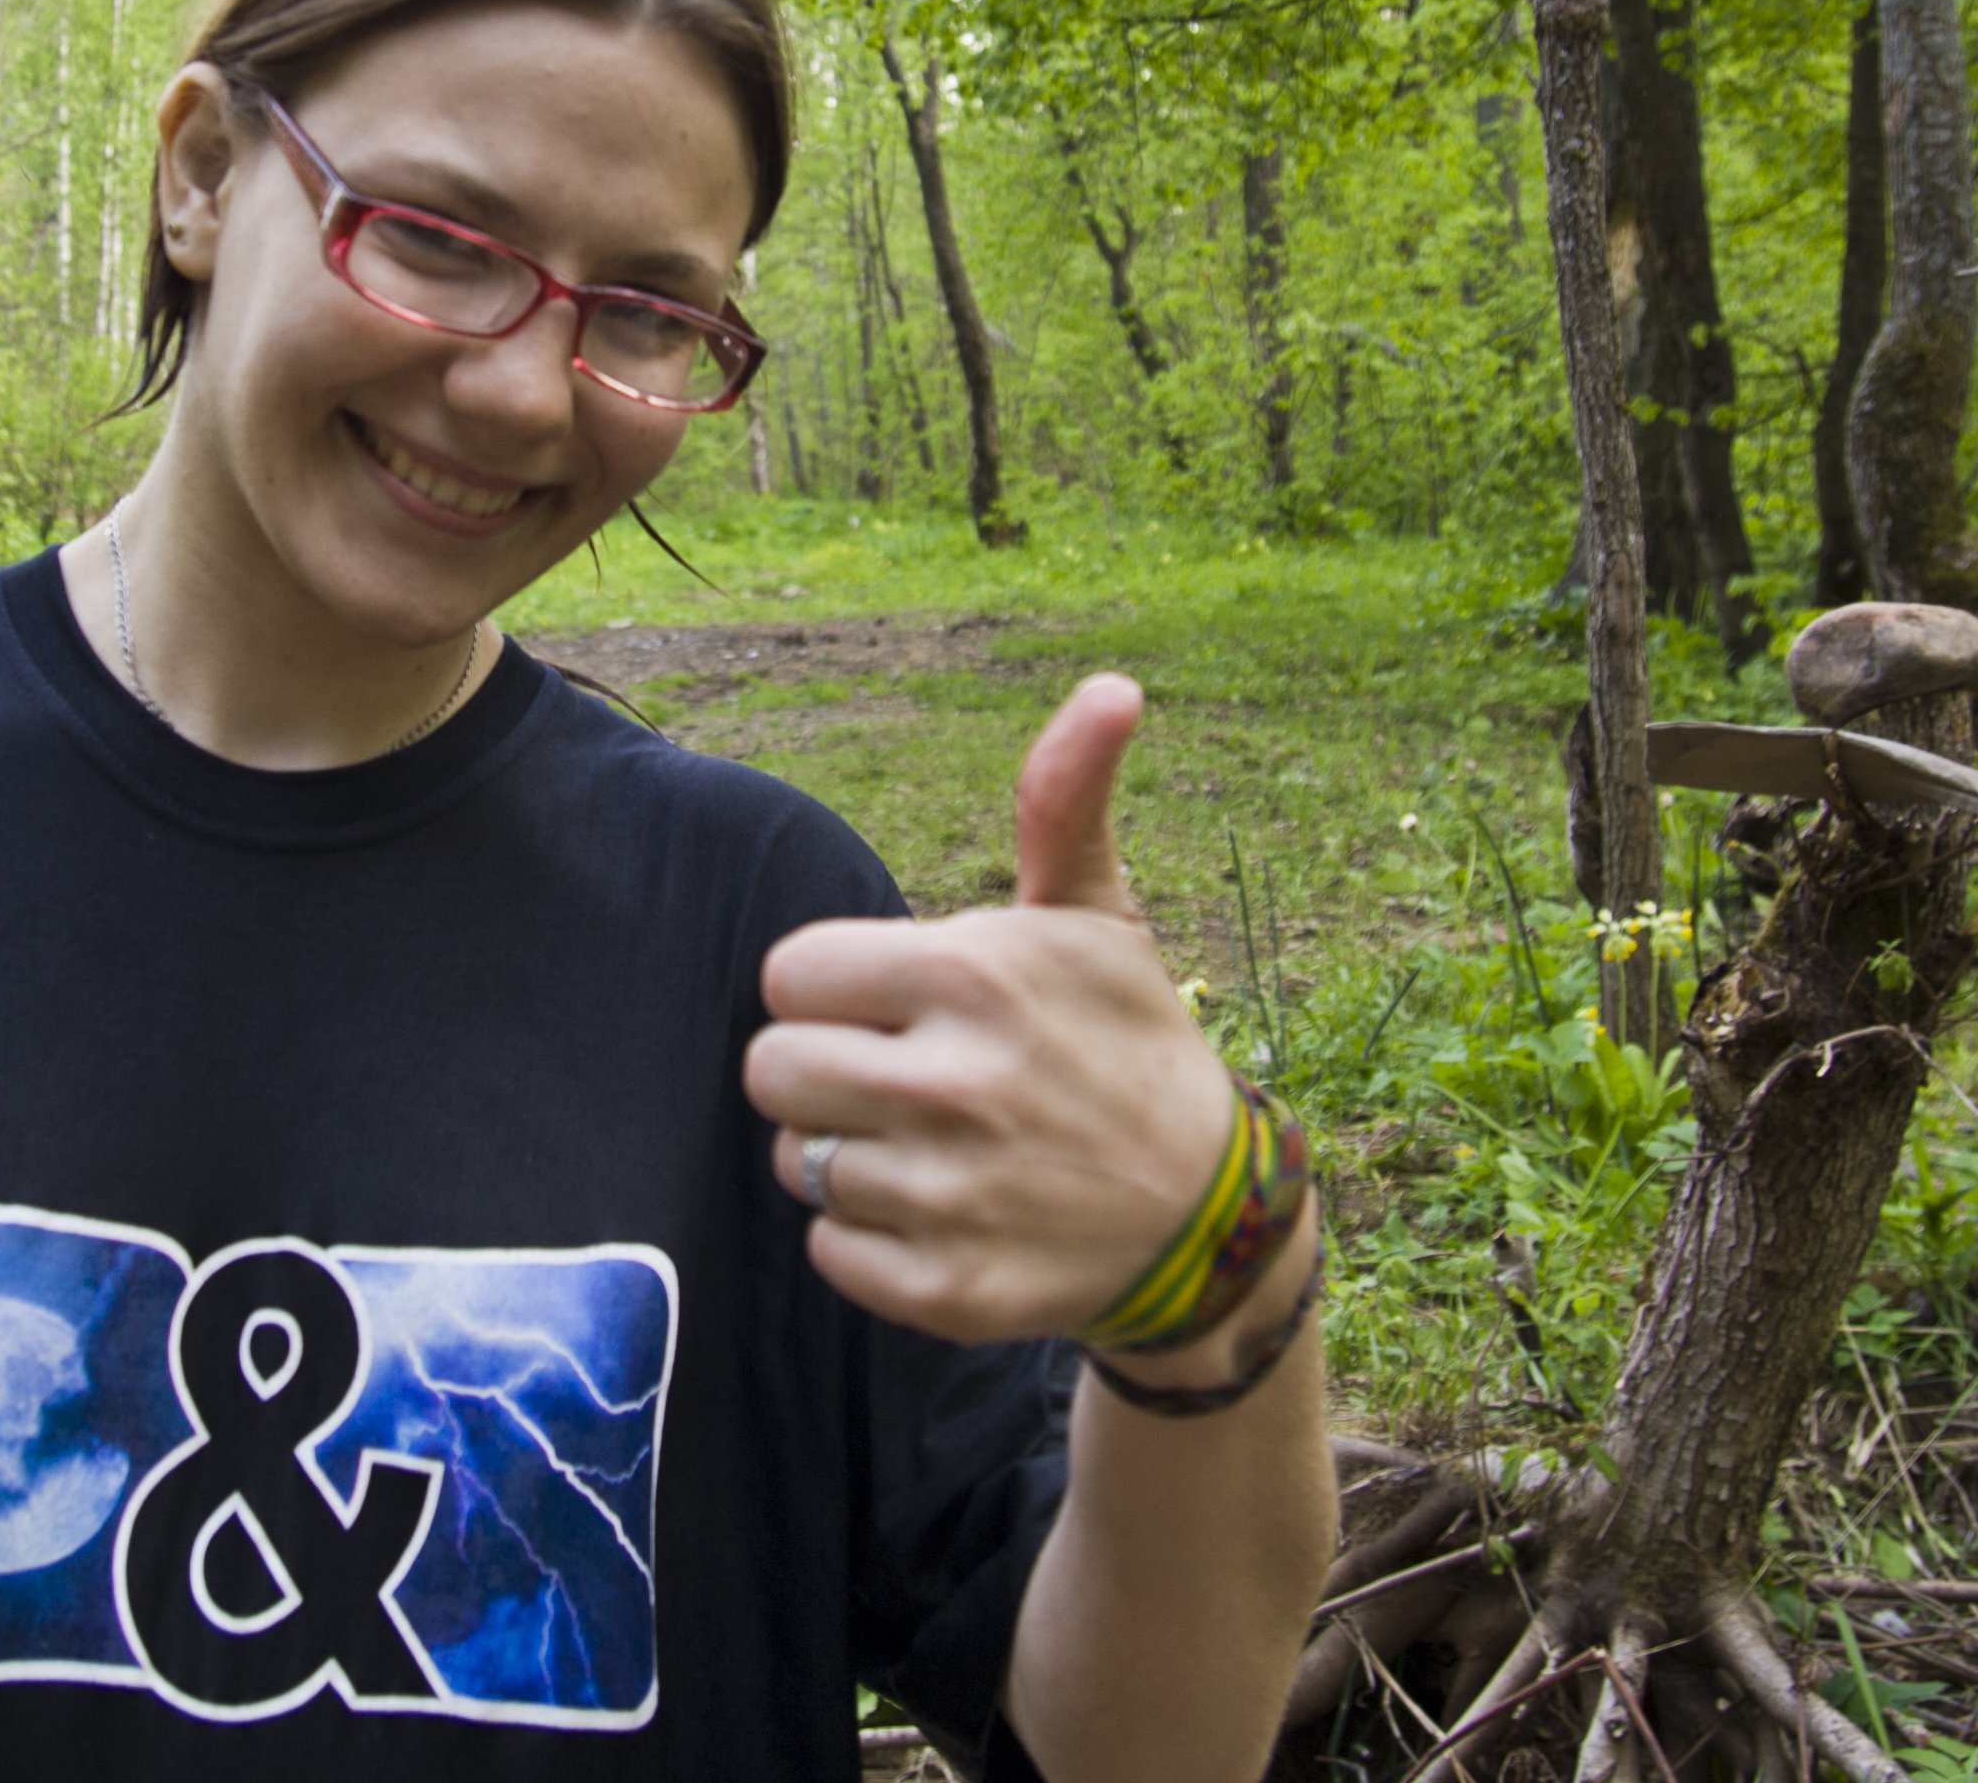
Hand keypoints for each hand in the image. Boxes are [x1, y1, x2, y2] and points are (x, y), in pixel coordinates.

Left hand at [745, 674, 1233, 1343]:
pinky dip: (870, 1241)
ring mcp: (951, 1196)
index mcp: (972, 977)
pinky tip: (941, 1213)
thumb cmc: (1126, 1041)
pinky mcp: (949, 1291)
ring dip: (847, 1156)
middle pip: (770, 1071)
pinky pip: (831, 1254)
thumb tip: (1112, 686)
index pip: (789, 975)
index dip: (831, 989)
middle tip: (893, 1077)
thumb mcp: (1096, 915)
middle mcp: (955, 1087)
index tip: (889, 1003)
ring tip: (928, 1146)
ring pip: (798, 1163)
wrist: (1207, 1216)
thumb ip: (1063, 801)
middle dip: (819, 1071)